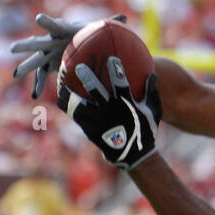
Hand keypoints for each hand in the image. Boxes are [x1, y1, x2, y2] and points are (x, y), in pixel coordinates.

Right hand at [11, 13, 126, 98]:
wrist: (80, 41)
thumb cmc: (89, 34)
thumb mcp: (99, 30)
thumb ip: (110, 23)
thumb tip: (125, 17)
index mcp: (62, 32)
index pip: (54, 26)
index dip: (47, 23)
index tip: (39, 19)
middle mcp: (52, 42)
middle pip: (37, 44)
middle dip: (26, 46)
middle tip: (13, 48)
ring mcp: (48, 53)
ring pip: (35, 61)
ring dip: (25, 67)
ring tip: (16, 74)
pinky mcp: (49, 64)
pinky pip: (41, 75)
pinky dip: (39, 85)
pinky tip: (35, 96)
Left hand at [57, 56, 162, 170]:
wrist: (134, 155)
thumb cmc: (145, 130)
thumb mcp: (153, 112)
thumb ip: (151, 92)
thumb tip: (154, 73)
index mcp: (126, 104)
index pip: (121, 84)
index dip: (116, 70)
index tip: (111, 58)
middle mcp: (110, 111)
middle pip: (96, 92)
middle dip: (87, 78)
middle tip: (79, 67)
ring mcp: (98, 121)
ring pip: (80, 104)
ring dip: (70, 94)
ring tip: (60, 84)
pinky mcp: (90, 130)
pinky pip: (76, 116)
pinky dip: (67, 106)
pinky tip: (61, 98)